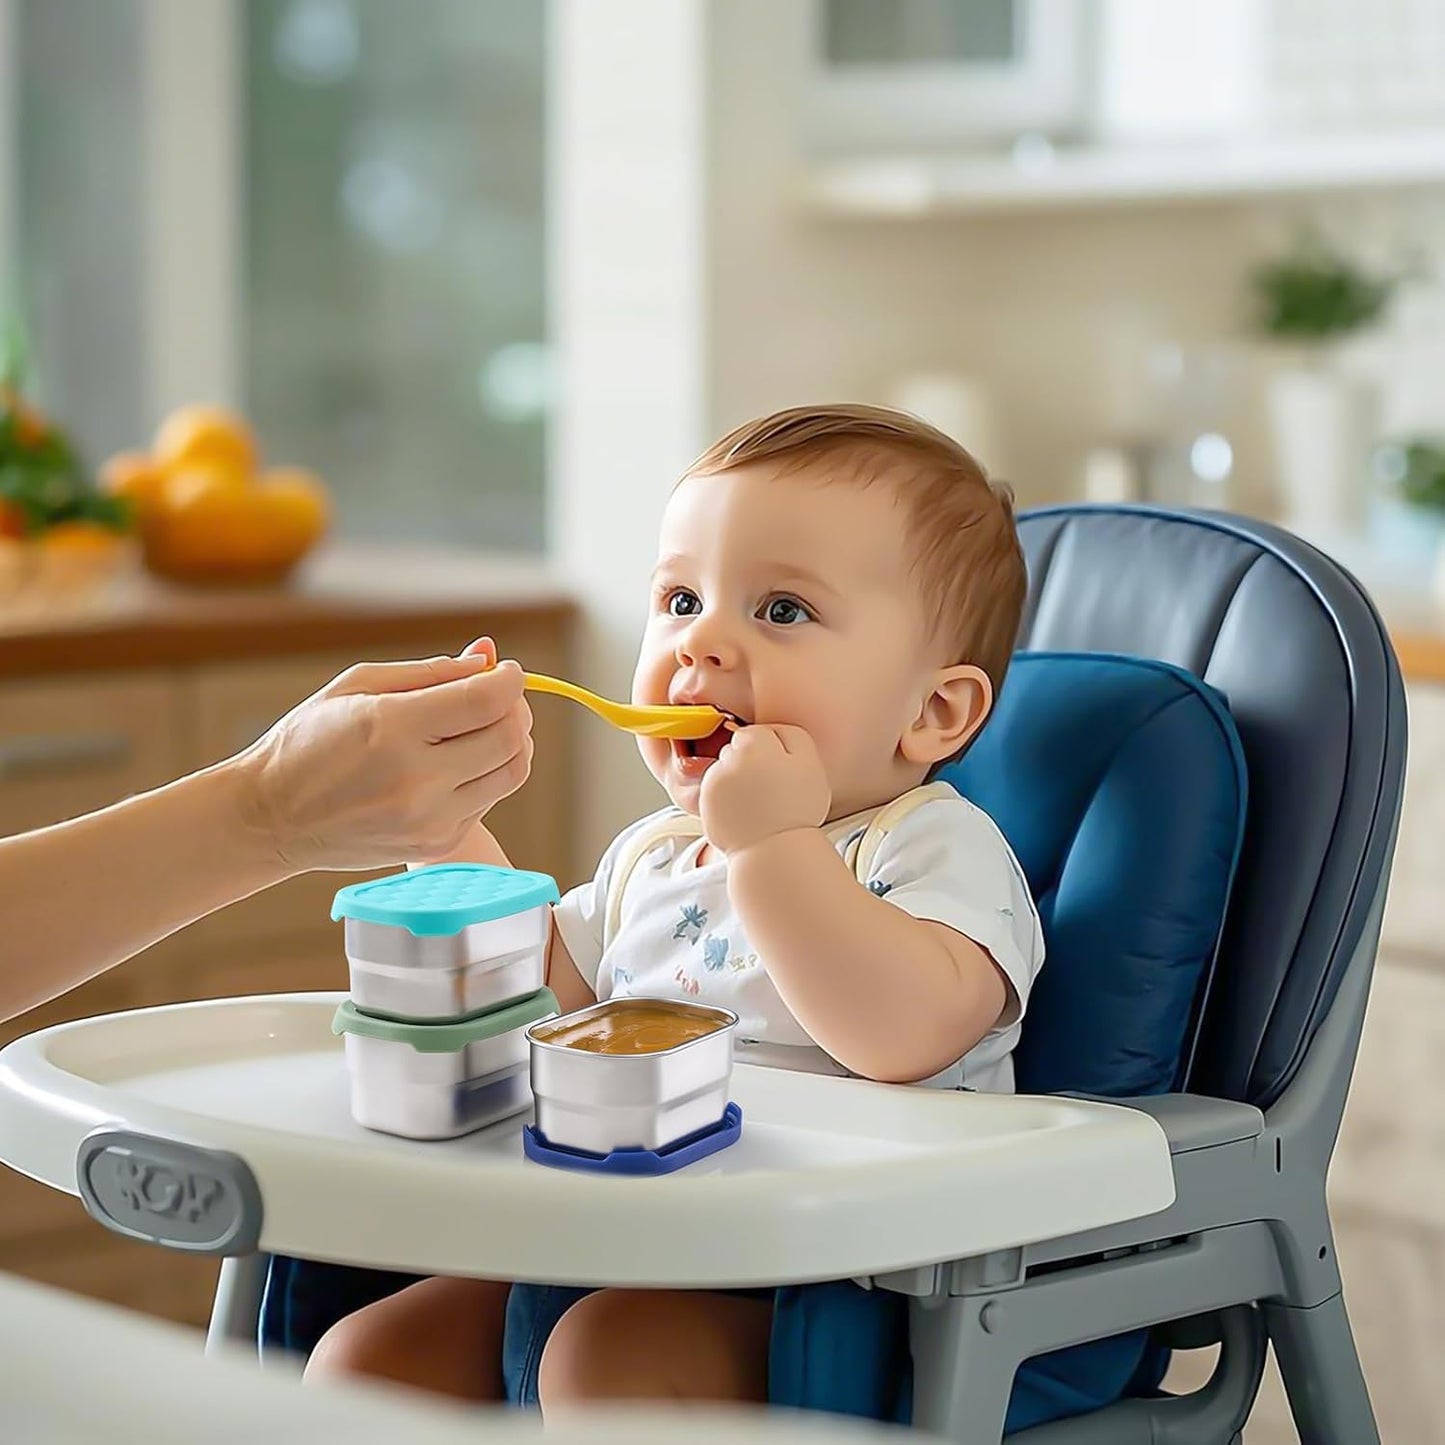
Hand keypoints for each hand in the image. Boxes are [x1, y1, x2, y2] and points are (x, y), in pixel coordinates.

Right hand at [235, 637, 533, 871]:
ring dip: (511, 743)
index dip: (509, 680)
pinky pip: (489, 800)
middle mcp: (417, 780)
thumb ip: (431, 672)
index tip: (507, 672)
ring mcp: (431, 819)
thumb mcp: (358, 686)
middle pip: (509, 738)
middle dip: (515, 709)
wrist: (273, 818)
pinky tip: (457, 763)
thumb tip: (487, 658)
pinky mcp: (438, 845)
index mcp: (393, 729)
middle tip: (499, 698)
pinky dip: (487, 775)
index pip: (486, 701)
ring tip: (483, 728)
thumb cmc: (310, 743)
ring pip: (512, 772)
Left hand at [699, 724, 830, 856]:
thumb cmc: (796, 810)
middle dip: (749, 762)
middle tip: (768, 788)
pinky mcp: (703, 799)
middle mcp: (728, 757)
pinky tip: (743, 811)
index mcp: (755, 744)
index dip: (771, 751)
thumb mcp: (810, 762)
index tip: (779, 770)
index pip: (756, 733)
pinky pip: (714, 789)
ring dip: (736, 779)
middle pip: (736, 749)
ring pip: (725, 768)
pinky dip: (724, 797)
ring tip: (756, 803)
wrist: (774, 850)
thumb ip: (791, 734)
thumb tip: (771, 727)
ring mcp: (713, 778)